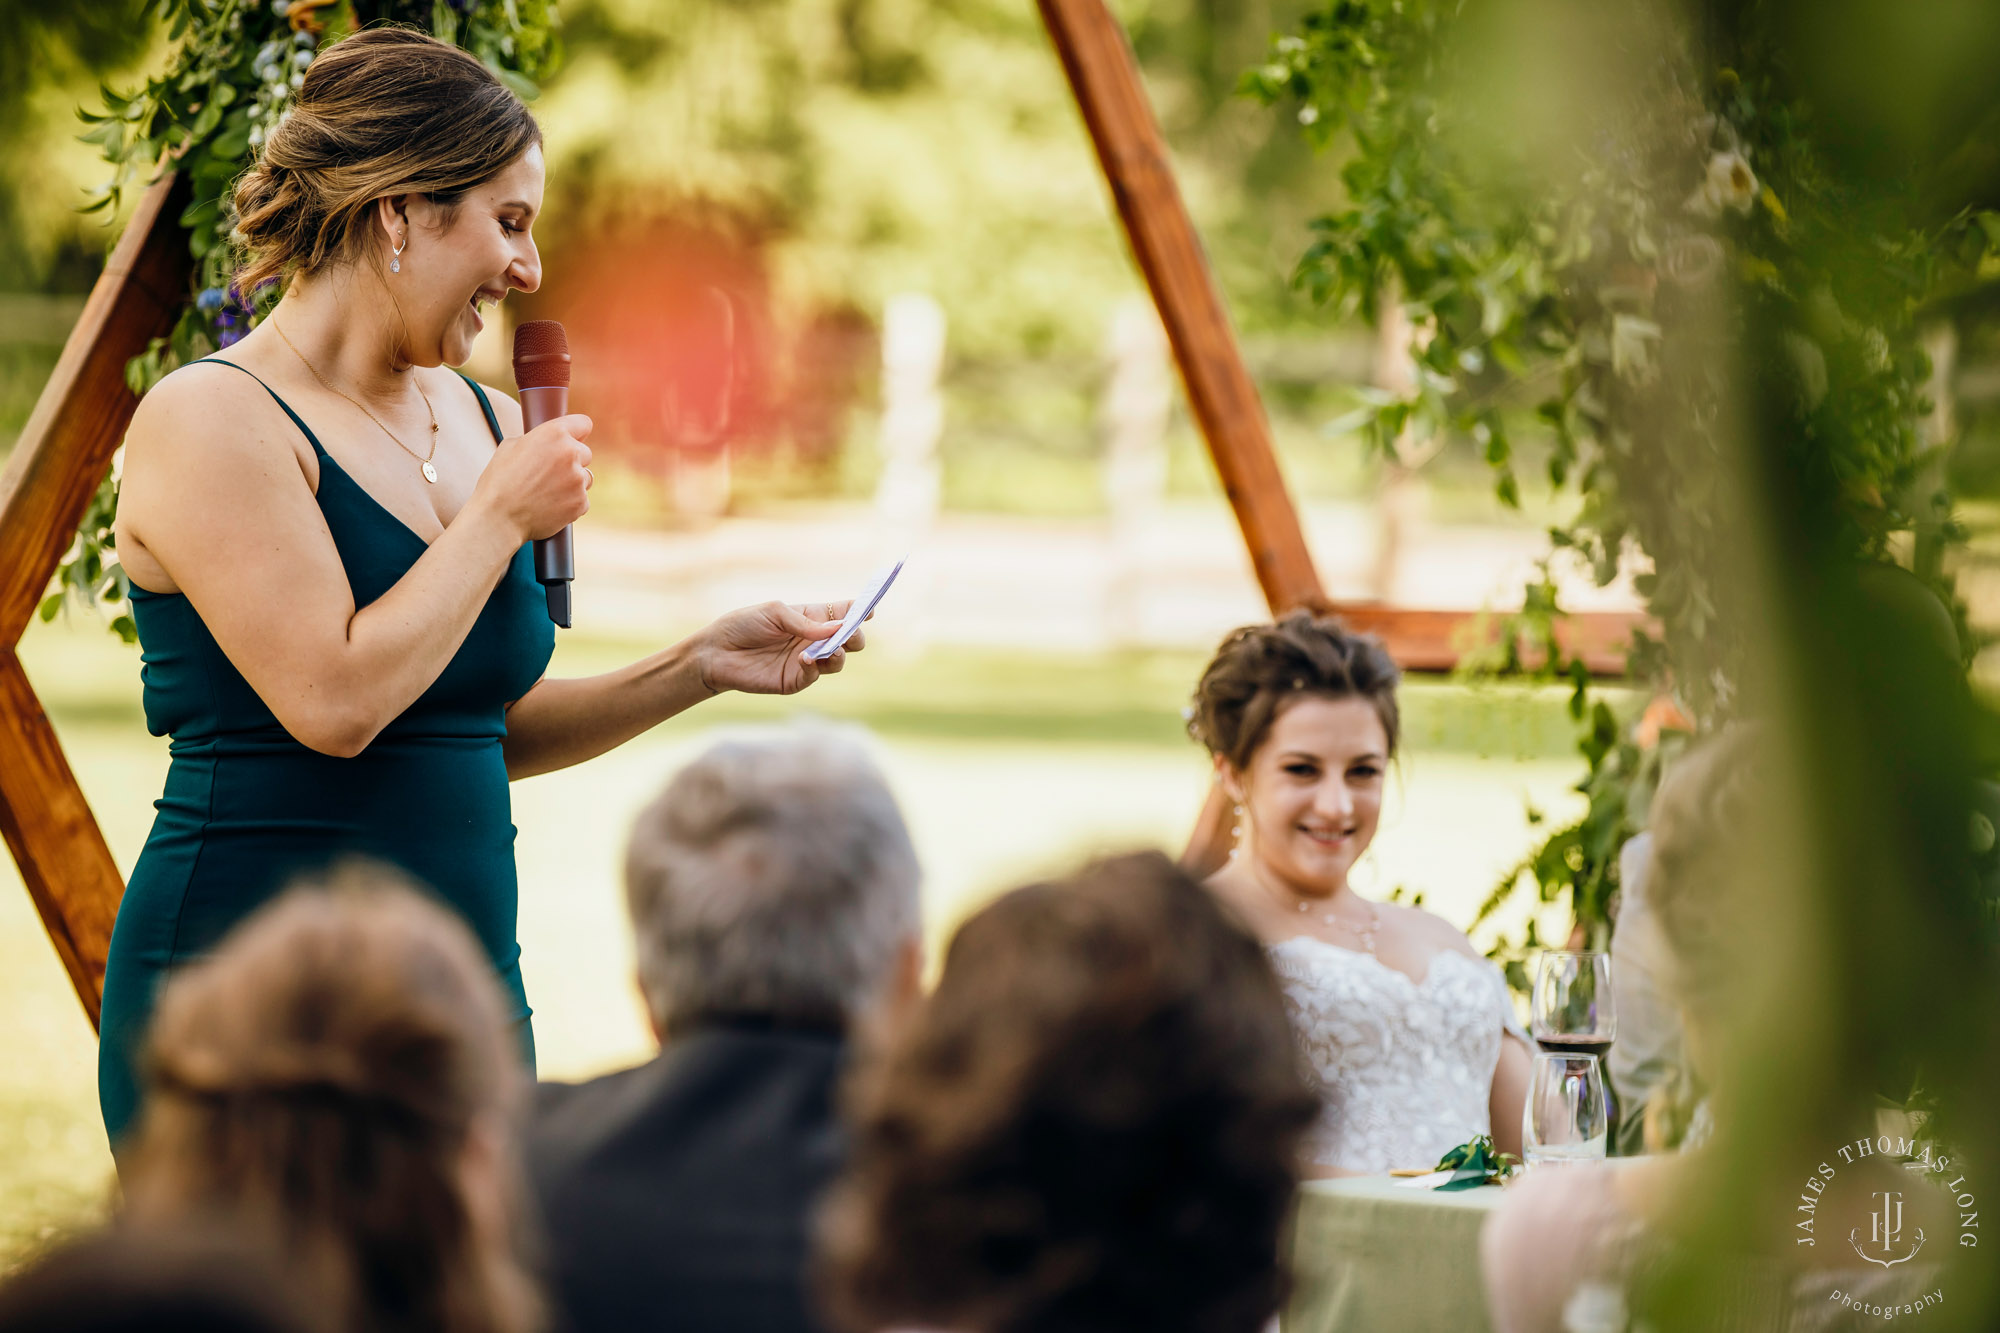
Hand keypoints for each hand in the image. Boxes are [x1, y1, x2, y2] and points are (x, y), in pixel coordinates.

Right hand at [475, 413, 593, 542]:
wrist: (498, 518)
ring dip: (572, 482)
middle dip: (572, 461)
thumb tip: (544, 442)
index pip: (584, 423)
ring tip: (546, 491)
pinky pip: (582, 499)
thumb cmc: (499, 482)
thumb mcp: (509, 447)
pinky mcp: (581, 502)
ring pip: (585, 477)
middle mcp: (571, 453)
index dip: (577, 432)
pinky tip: (549, 504)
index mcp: (554, 434)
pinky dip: (570, 502)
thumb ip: (535, 440)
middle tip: (549, 472)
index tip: (574, 438)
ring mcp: (578, 479)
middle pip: (585, 453)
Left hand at [693, 599, 867, 696]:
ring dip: (839, 653)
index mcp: (810, 618)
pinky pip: (815, 676)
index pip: (842, 613)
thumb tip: (838, 628)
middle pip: (848, 639)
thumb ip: (805, 622)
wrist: (716, 652)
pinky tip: (806, 660)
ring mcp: (806, 661)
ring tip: (831, 649)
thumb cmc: (743, 625)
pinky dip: (816, 668)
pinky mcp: (795, 681)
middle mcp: (812, 640)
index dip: (859, 611)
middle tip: (850, 634)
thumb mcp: (774, 613)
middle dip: (855, 636)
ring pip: (838, 660)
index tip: (870, 610)